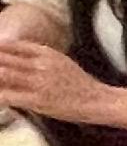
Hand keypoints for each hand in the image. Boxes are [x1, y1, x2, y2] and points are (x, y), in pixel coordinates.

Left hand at [0, 38, 121, 126]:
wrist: (99, 101)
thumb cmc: (79, 85)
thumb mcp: (59, 62)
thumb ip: (37, 58)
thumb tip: (14, 59)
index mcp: (45, 53)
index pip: (11, 45)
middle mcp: (40, 64)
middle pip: (3, 57)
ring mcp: (38, 82)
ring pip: (3, 73)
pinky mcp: (37, 100)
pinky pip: (8, 96)